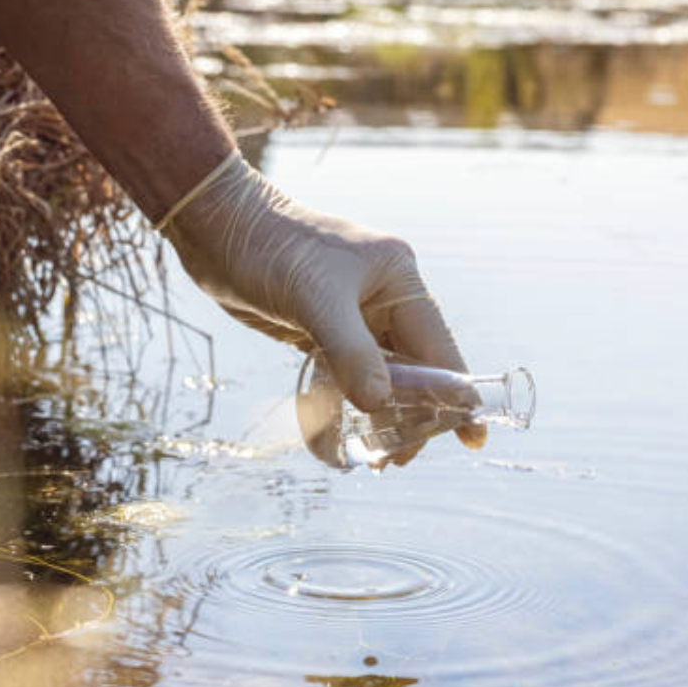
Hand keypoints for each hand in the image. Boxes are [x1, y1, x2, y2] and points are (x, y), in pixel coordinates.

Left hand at [160, 153, 486, 455]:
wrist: (215, 227)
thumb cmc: (269, 248)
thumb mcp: (314, 299)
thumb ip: (351, 352)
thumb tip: (381, 405)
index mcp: (398, 279)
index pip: (438, 346)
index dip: (456, 394)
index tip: (472, 437)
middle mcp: (383, 297)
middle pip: (415, 367)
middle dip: (413, 414)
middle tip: (397, 460)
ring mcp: (353, 314)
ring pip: (382, 375)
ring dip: (381, 414)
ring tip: (376, 458)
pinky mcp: (322, 329)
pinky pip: (348, 374)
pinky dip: (350, 402)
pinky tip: (345, 431)